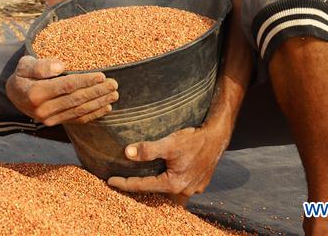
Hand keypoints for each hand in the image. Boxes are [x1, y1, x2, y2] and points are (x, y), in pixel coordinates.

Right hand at [5, 55, 118, 125]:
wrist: (14, 95)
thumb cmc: (23, 75)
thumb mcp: (25, 65)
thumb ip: (40, 66)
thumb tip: (60, 66)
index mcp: (35, 93)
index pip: (65, 86)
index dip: (85, 81)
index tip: (102, 76)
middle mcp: (43, 109)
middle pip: (75, 99)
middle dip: (97, 92)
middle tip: (114, 84)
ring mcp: (49, 119)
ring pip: (78, 110)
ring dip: (98, 103)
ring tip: (114, 94)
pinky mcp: (55, 123)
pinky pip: (77, 119)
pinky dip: (93, 114)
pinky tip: (106, 107)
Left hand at [107, 124, 228, 196]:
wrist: (217, 137)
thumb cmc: (193, 139)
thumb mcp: (169, 143)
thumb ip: (148, 150)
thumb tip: (127, 153)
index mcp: (173, 183)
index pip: (143, 186)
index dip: (125, 183)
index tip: (110, 181)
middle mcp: (183, 190)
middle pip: (155, 191)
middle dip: (139, 186)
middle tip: (122, 180)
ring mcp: (192, 188)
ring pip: (167, 189)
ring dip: (154, 184)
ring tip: (140, 177)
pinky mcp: (198, 183)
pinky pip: (178, 186)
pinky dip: (167, 181)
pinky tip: (161, 173)